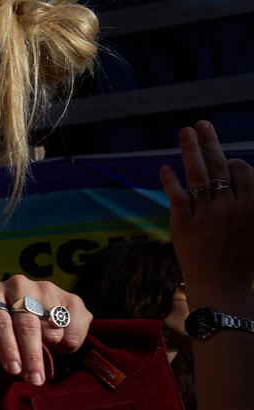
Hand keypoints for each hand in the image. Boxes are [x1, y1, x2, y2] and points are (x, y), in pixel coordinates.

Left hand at [0, 276, 89, 383]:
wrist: (31, 308)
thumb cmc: (4, 325)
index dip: (7, 347)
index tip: (14, 369)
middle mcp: (19, 285)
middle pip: (27, 326)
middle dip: (31, 356)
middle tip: (34, 379)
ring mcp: (46, 288)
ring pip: (52, 329)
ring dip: (50, 348)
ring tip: (45, 354)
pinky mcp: (72, 297)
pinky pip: (74, 329)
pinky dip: (69, 343)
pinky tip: (59, 345)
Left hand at [159, 121, 253, 306]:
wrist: (223, 287)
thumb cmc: (243, 260)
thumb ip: (253, 202)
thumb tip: (245, 174)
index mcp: (253, 207)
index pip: (242, 171)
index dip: (233, 162)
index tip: (227, 161)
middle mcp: (231, 208)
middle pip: (220, 165)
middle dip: (211, 141)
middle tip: (202, 123)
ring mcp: (207, 215)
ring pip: (198, 174)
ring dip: (191, 149)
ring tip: (185, 131)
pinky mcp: (184, 224)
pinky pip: (177, 195)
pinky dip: (170, 180)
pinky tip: (165, 167)